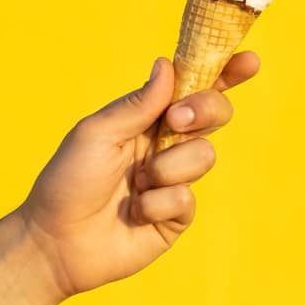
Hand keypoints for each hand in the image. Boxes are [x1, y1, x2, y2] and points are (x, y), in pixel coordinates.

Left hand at [16, 52, 260, 299]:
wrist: (54, 243)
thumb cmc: (67, 181)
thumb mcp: (96, 133)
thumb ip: (137, 104)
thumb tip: (167, 64)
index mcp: (147, 118)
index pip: (193, 88)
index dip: (224, 72)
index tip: (249, 60)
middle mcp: (166, 144)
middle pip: (214, 113)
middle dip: (205, 110)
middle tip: (176, 121)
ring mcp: (174, 180)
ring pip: (204, 156)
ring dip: (168, 168)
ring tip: (136, 185)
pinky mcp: (176, 215)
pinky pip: (187, 198)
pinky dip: (159, 203)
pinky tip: (136, 213)